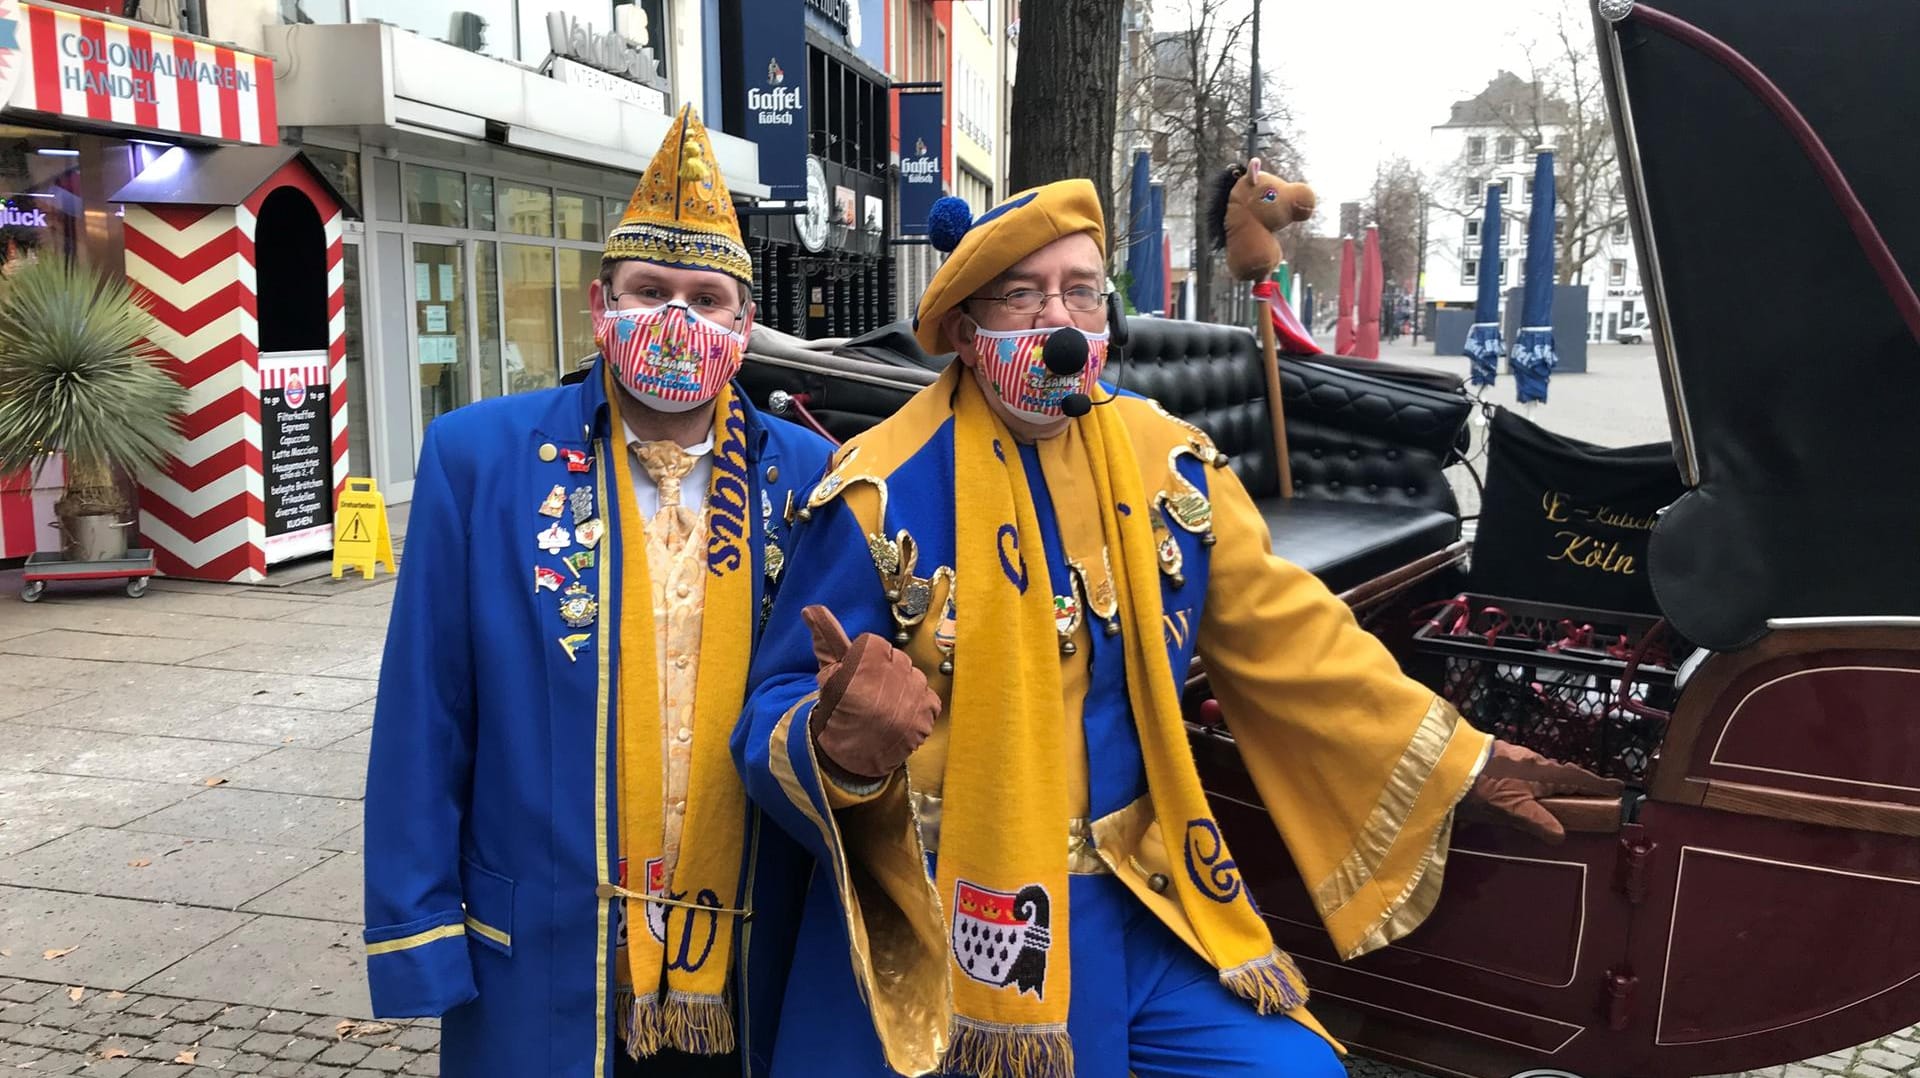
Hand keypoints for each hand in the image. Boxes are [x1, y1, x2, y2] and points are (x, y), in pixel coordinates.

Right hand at [802, 605, 940, 782]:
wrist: (851, 760)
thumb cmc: (837, 715)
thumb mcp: (828, 675)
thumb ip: (826, 638)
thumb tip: (811, 609)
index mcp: (864, 664)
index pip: (874, 644)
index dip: (864, 660)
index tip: (857, 677)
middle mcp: (891, 675)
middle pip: (896, 658)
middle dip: (885, 672)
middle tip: (870, 694)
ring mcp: (913, 694)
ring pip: (914, 676)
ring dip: (902, 688)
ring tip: (886, 708)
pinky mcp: (928, 713)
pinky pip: (928, 696)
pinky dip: (917, 705)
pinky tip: (900, 717)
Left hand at [1462, 739, 1623, 843]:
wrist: (1448, 760)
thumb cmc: (1483, 786)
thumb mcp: (1513, 809)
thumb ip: (1538, 822)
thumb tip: (1561, 836)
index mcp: (1544, 773)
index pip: (1578, 778)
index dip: (1598, 784)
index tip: (1617, 788)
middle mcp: (1534, 761)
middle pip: (1562, 773)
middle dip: (1577, 783)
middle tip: (1589, 795)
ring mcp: (1515, 755)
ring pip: (1542, 770)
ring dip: (1554, 781)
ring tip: (1558, 795)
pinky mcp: (1499, 755)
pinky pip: (1526, 767)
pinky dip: (1535, 777)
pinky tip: (1525, 787)